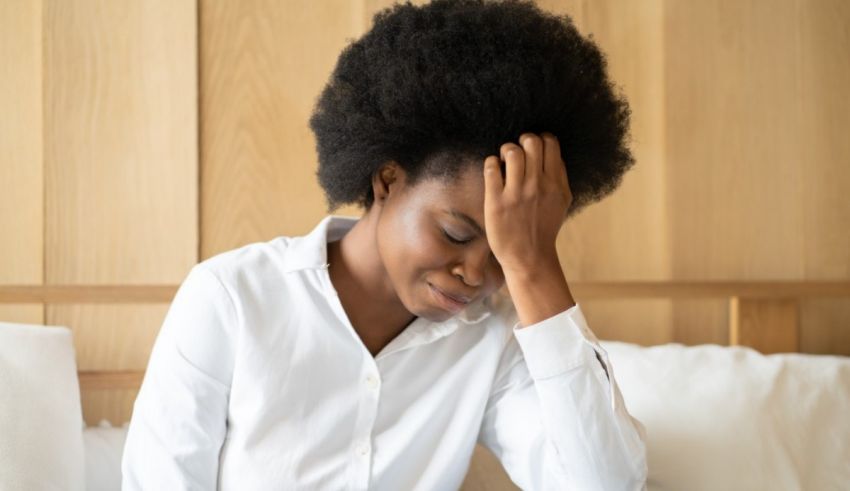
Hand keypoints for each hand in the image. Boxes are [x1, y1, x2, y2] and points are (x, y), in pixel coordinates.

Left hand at [483, 132, 572, 275]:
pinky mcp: (496, 202)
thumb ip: (559, 176)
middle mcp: (538, 186)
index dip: (540, 139)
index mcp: (555, 184)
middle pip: (531, 142)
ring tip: (505, 162)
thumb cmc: (544, 228)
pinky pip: (492, 168)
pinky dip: (491, 164)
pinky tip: (494, 173)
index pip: (550, 143)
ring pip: (512, 151)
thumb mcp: (562, 202)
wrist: (529, 257)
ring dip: (506, 151)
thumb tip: (553, 153)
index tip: (534, 150)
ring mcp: (516, 194)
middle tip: (518, 153)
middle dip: (522, 141)